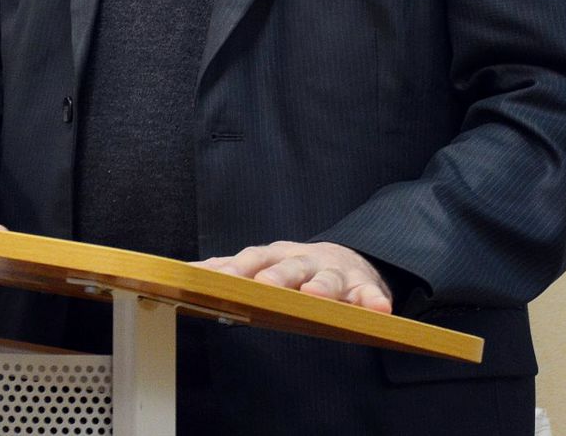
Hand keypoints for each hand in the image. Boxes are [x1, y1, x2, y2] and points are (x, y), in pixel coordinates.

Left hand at [195, 240, 392, 313]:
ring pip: (327, 278)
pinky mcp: (364, 286)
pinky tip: (379, 309)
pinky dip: (374, 301)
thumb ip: (230, 271)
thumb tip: (186, 275)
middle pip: (287, 266)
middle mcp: (302, 260)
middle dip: (276, 275)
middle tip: (264, 285)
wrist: (348, 260)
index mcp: (273, 256)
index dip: (231, 269)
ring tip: (316, 296)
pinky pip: (370, 294)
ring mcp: (334, 272)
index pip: (249, 260)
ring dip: (322, 287)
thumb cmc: (294, 268)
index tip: (212, 280)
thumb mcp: (263, 265)